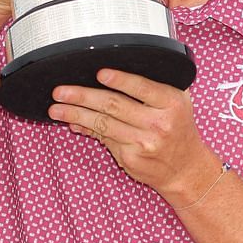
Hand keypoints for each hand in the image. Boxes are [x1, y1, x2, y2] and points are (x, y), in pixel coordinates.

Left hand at [50, 69, 219, 207]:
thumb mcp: (176, 102)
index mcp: (171, 103)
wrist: (186, 169)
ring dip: (76, 114)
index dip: (120, 80)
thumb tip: (108, 79)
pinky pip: (104, 139)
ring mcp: (143, 143)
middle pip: (114, 106)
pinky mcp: (130, 159)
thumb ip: (151, 88)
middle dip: (83, 97)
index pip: (142, 88)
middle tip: (61, 91)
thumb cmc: (179, 129)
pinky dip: (86, 129)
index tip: (99, 73)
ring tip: (56, 108)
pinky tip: (73, 122)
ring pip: (103, 124)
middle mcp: (158, 123)